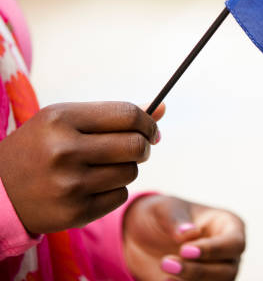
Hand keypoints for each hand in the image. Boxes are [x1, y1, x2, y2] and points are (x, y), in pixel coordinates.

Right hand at [0, 101, 164, 233]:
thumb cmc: (40, 147)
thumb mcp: (66, 120)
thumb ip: (115, 114)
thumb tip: (162, 109)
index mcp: (61, 119)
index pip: (128, 115)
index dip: (148, 122)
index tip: (151, 130)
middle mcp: (65, 151)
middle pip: (136, 145)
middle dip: (142, 146)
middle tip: (134, 148)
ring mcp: (70, 185)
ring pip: (131, 172)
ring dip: (126, 168)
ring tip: (103, 167)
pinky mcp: (75, 213)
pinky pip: (120, 196)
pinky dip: (114, 190)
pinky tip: (91, 186)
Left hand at [123, 195, 245, 280]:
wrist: (145, 237)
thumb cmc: (163, 216)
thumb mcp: (165, 209)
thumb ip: (176, 219)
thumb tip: (190, 233)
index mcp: (229, 226)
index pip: (234, 243)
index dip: (214, 249)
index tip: (184, 250)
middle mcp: (228, 253)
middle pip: (228, 271)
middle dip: (199, 271)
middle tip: (167, 263)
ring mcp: (217, 273)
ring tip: (164, 270)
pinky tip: (165, 280)